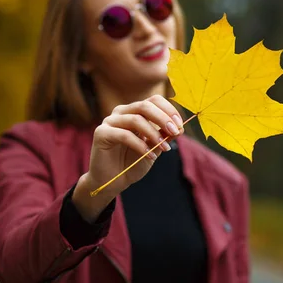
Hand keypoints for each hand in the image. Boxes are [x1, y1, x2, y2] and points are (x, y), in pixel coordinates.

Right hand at [72, 95, 183, 221]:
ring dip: (154, 134)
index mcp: (134, 111)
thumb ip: (164, 137)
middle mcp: (121, 112)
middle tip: (175, 132)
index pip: (153, 100)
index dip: (169, 110)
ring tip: (165, 148)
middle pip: (145, 106)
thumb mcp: (153, 148)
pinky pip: (124, 135)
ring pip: (135, 119)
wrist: (111, 181)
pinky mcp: (101, 133)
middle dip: (163, 118)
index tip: (180, 125)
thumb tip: (180, 128)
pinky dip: (140, 145)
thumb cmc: (131, 163)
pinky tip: (149, 156)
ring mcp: (110, 121)